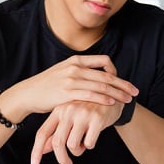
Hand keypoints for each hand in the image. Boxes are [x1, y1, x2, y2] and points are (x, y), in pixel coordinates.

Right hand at [9, 55, 137, 117]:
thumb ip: (79, 72)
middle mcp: (75, 67)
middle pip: (106, 75)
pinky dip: (103, 98)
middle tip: (135, 92)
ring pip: (101, 86)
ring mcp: (71, 79)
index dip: (117, 71)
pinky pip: (90, 95)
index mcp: (76, 60)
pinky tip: (112, 103)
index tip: (123, 82)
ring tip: (128, 100)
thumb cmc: (46, 86)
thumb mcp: (63, 72)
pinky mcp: (67, 92)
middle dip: (123, 84)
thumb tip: (94, 77)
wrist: (28, 93)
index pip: (103, 61)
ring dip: (117, 93)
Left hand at [30, 100, 122, 163]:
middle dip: (62, 158)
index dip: (37, 150)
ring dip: (78, 151)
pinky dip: (90, 145)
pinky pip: (89, 143)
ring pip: (72, 144)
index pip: (42, 133)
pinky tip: (93, 137)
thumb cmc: (88, 109)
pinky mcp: (97, 118)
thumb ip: (56, 133)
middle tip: (67, 163)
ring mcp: (82, 114)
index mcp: (58, 110)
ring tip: (83, 144)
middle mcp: (68, 110)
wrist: (112, 96)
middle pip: (57, 142)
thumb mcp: (70, 118)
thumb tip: (43, 149)